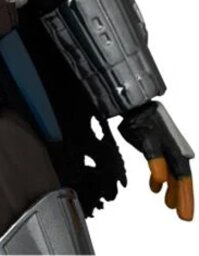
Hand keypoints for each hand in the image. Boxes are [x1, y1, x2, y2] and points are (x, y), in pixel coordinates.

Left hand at [119, 101, 193, 220]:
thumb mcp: (146, 141)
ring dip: (172, 189)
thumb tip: (160, 178)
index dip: (185, 198)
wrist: (135, 105)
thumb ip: (154, 159)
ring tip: (168, 204)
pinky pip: (164, 167)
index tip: (186, 216)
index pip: (183, 180)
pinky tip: (156, 187)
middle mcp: (176, 152)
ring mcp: (168, 150)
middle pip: (181, 180)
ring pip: (173, 175)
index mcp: (176, 152)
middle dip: (182, 198)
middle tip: (183, 217)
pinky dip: (161, 178)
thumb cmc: (142, 122)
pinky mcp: (159, 148)